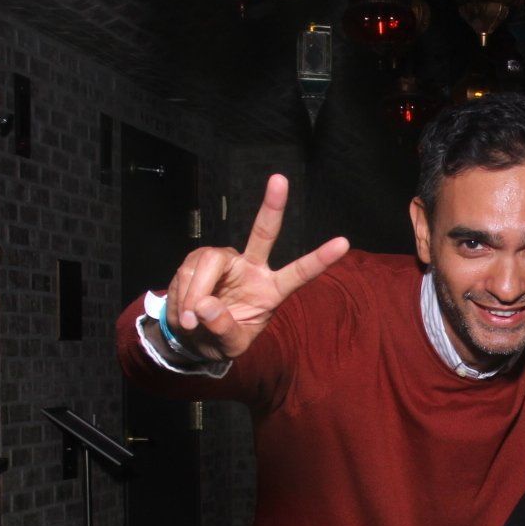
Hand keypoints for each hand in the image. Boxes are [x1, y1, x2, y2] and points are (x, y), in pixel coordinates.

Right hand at [162, 174, 350, 361]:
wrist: (192, 337)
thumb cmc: (221, 339)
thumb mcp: (229, 346)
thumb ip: (223, 329)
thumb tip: (205, 305)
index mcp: (271, 290)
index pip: (299, 273)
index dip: (320, 259)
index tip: (343, 243)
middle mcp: (252, 267)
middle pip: (263, 234)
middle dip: (273, 206)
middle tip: (280, 179)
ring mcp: (226, 261)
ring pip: (209, 262)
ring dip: (194, 293)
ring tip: (190, 321)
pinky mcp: (201, 259)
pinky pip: (188, 272)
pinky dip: (181, 295)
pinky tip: (183, 312)